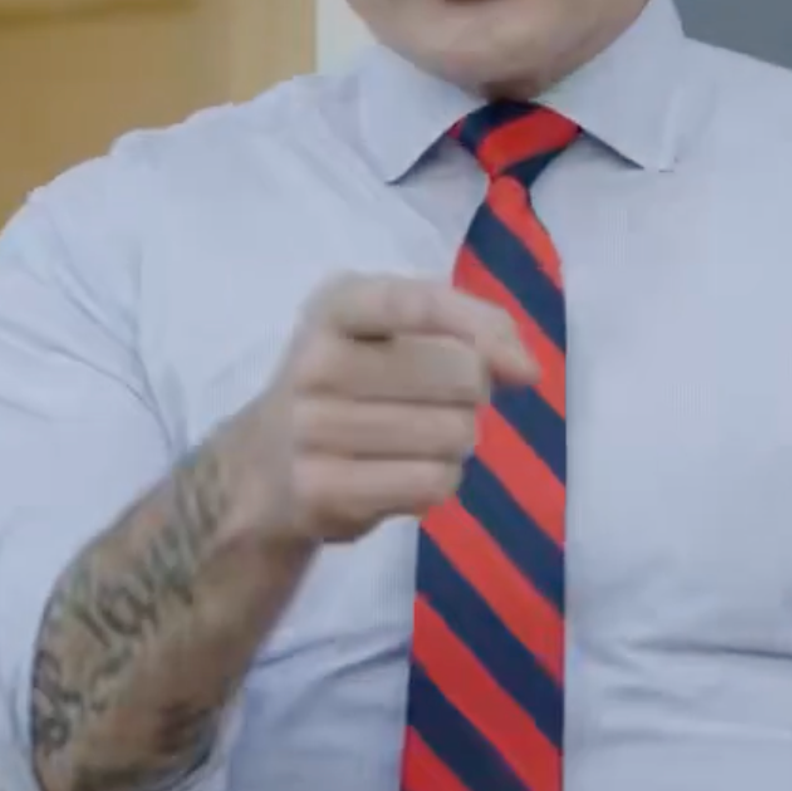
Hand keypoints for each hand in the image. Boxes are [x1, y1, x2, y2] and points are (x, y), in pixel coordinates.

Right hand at [236, 273, 537, 544]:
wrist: (264, 465)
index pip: (418, 301)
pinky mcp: (322, 489)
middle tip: (443, 402)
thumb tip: (527, 371)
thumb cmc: (352, 381)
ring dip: (457, 442)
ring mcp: (312, 427)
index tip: (515, 365)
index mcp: (336, 305)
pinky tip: (407, 472)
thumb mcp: (397, 330)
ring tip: (421, 439)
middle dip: (473, 393)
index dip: (481, 330)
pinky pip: (431, 483)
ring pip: (453, 434)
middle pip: (461, 374)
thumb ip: (472, 327)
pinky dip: (439, 480)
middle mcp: (315, 360)